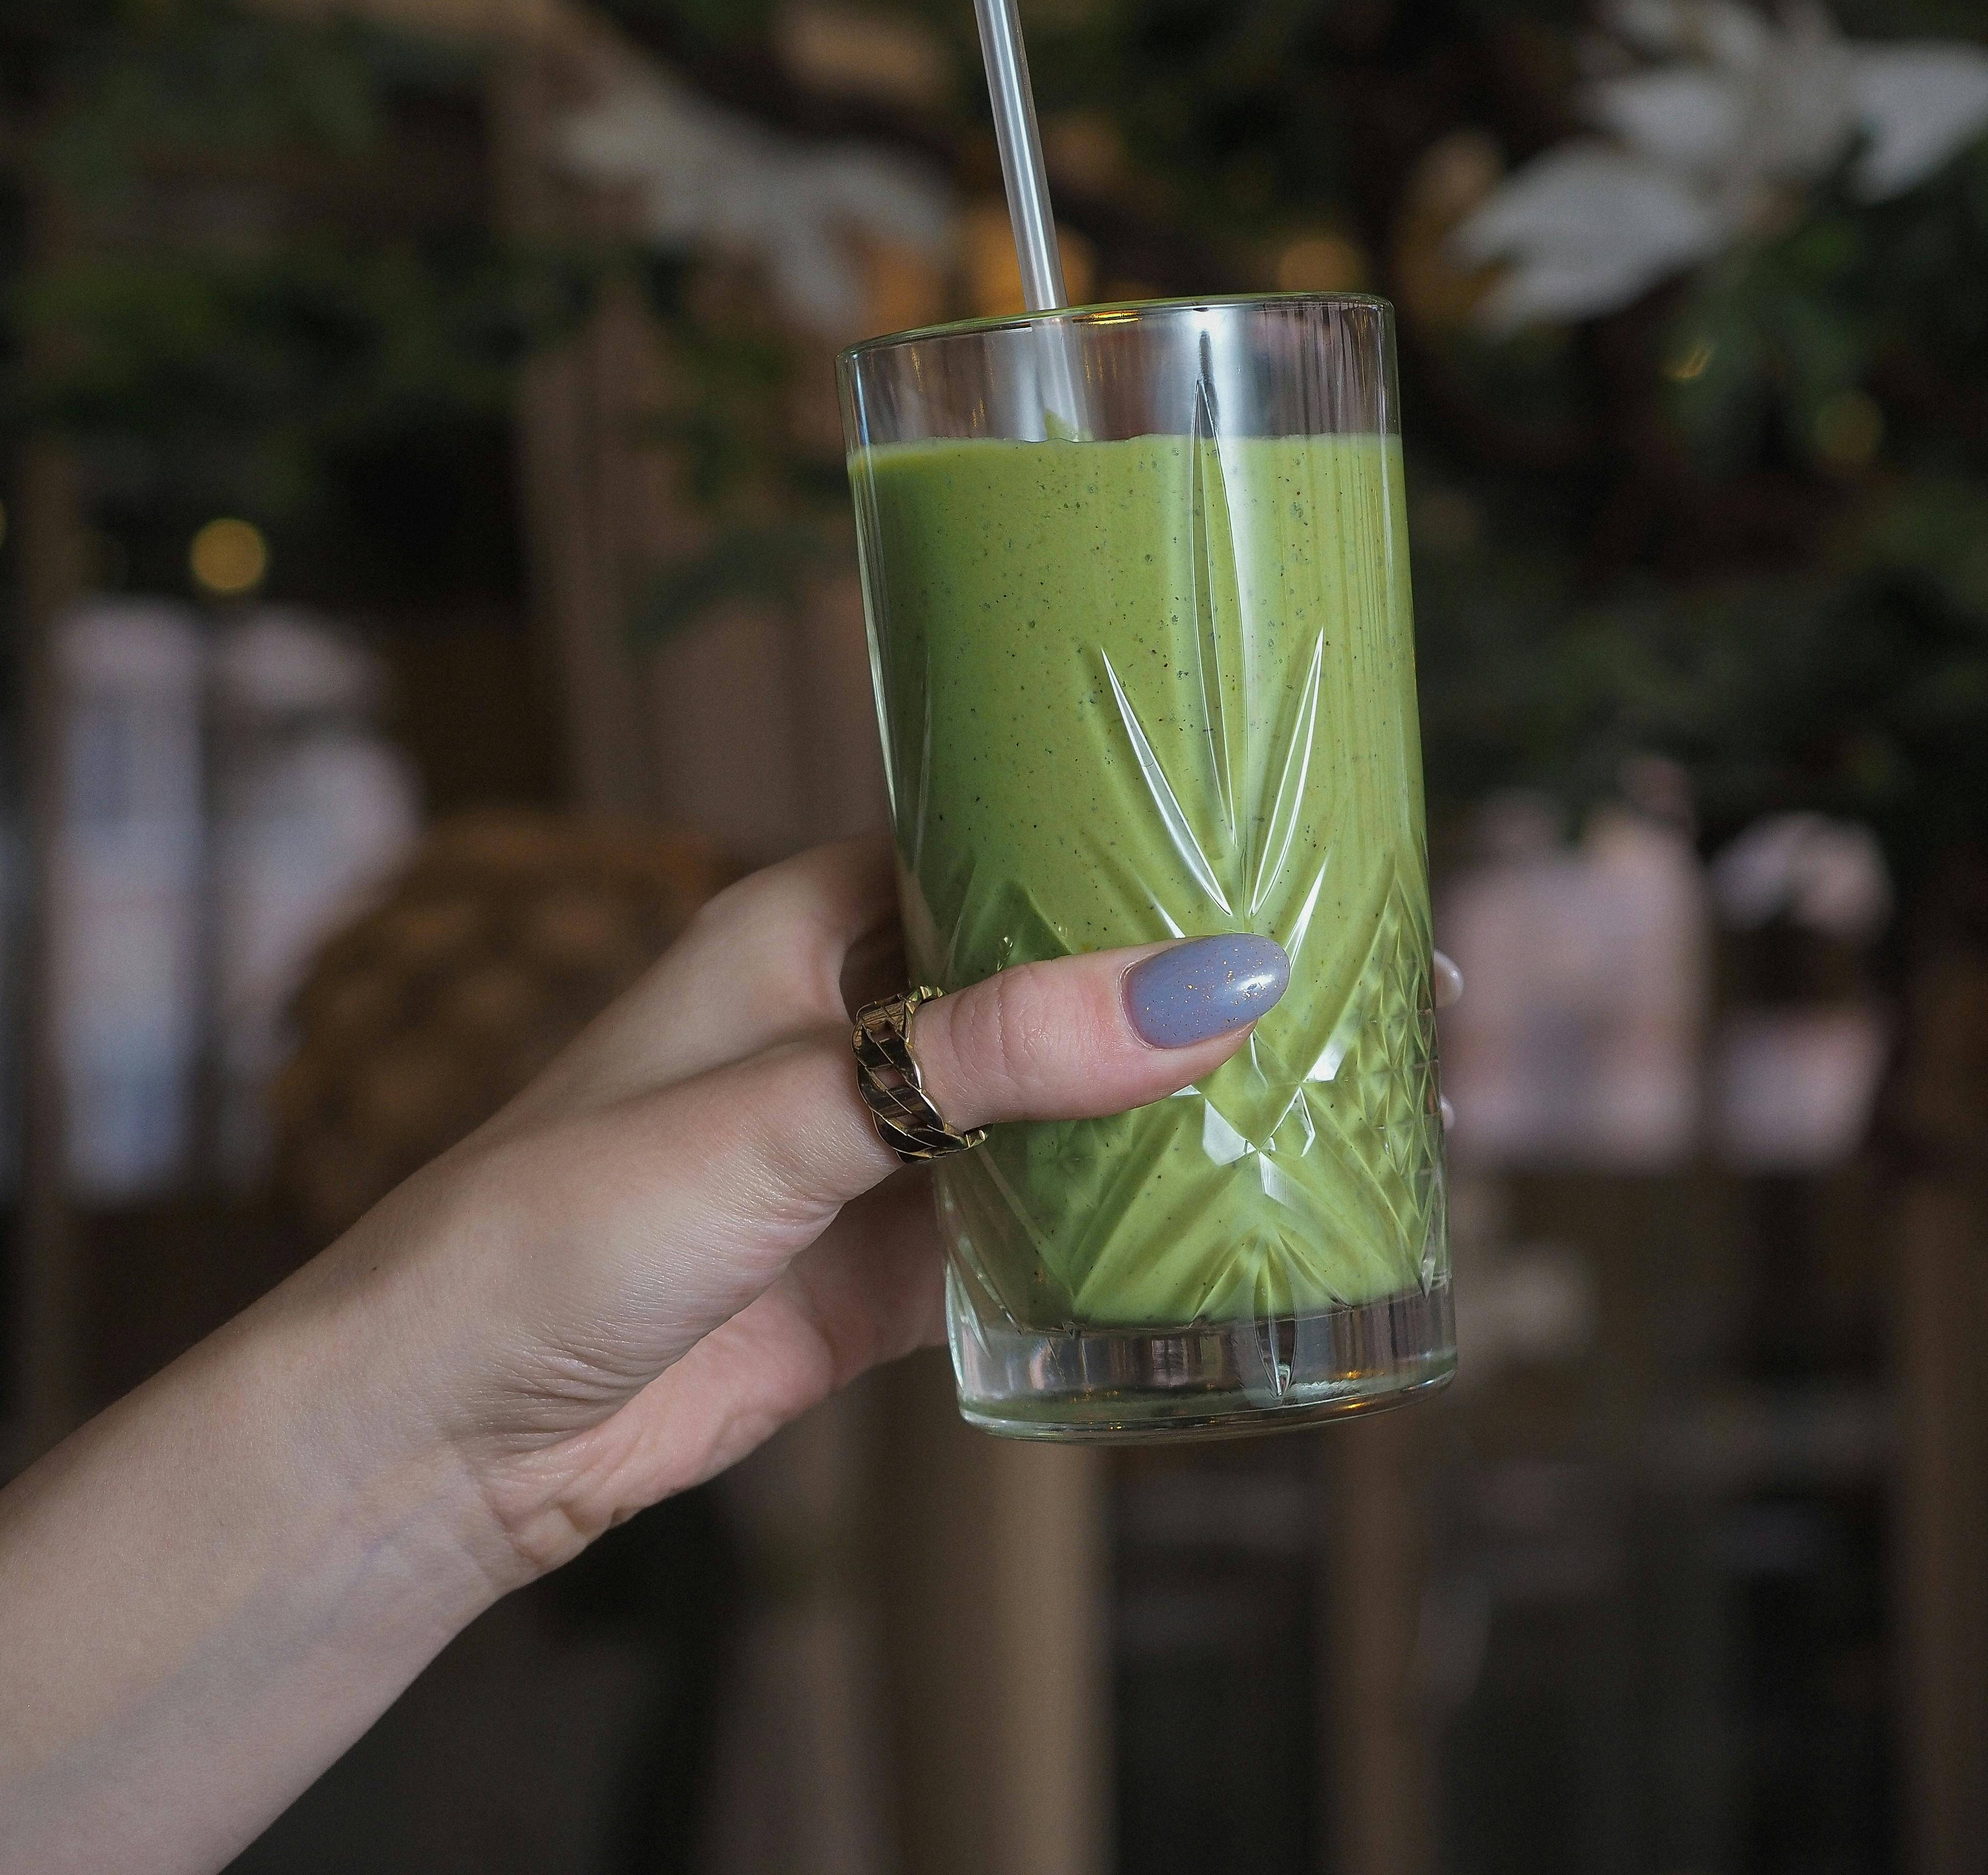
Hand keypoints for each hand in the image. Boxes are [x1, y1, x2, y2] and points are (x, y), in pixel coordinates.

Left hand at [320, 830, 1290, 1587]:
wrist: (454, 1431)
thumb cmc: (566, 1219)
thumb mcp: (786, 1110)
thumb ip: (990, 1055)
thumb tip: (1208, 986)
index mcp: (811, 922)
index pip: (997, 839)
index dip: (1126, 836)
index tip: (1272, 833)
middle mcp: (858, 1020)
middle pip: (1051, 979)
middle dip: (1176, 981)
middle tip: (1352, 968)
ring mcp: (884, 1149)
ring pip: (1060, 1107)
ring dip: (1166, 1105)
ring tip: (1332, 1078)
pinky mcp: (897, 1268)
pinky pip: (1041, 1229)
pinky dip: (1124, 1227)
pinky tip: (1235, 1214)